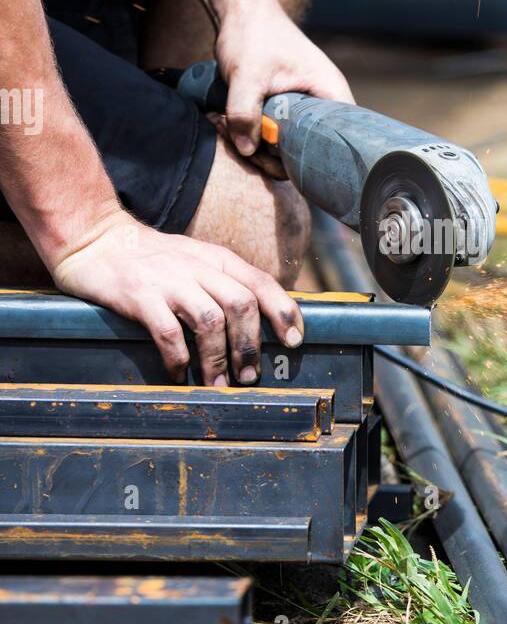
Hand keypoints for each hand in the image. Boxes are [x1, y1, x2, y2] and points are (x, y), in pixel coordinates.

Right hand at [52, 210, 303, 384]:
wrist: (95, 240)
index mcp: (216, 259)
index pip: (262, 283)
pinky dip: (179, 360)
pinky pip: (168, 333)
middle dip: (250, 345)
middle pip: (241, 304)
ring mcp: (168, 281)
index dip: (283, 313)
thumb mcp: (195, 260)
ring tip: (218, 384)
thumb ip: (224, 283)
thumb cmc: (151, 258)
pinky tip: (178, 374)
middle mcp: (197, 267)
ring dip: (218, 358)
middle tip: (250, 376)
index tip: (294, 341)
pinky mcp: (139, 296)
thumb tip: (258, 324)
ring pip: (209, 321)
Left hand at [216, 0, 353, 157]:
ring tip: (226, 125)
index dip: (314, 160)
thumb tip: (247, 149)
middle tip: (242, 142)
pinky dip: (252, 136)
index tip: (276, 156)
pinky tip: (227, 122)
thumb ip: (245, 112)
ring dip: (256, 146)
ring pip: (288, 145)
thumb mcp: (247, 75)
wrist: (241, 10)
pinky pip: (276, 134)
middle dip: (273, 156)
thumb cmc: (253, 34)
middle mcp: (323, 103)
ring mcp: (305, 107)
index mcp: (330, 94)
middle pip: (310, 151)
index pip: (339, 141)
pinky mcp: (287, 108)